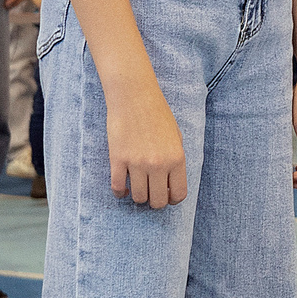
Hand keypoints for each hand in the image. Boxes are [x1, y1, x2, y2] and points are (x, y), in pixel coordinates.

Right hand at [109, 76, 187, 206]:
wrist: (134, 96)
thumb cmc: (157, 113)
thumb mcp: (176, 136)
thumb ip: (175, 159)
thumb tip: (170, 181)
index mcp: (177, 158)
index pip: (178, 194)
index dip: (172, 200)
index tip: (166, 196)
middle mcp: (158, 164)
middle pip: (158, 201)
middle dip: (155, 202)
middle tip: (150, 194)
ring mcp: (137, 163)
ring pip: (138, 197)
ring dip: (138, 196)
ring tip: (136, 189)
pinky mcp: (118, 159)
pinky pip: (118, 187)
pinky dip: (120, 192)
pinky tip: (122, 189)